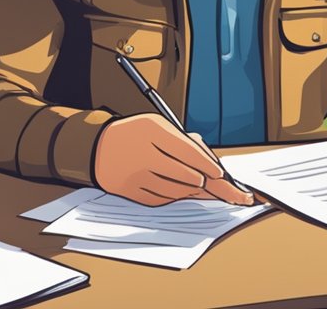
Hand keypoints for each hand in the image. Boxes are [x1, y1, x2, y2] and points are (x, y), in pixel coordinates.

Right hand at [93, 114, 254, 206]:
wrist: (98, 149)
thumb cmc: (136, 135)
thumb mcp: (158, 125)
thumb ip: (185, 142)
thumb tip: (212, 165)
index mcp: (152, 130)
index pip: (188, 152)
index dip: (208, 165)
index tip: (220, 174)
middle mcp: (143, 154)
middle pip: (187, 176)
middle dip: (208, 184)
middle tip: (228, 192)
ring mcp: (136, 176)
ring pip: (178, 191)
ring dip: (193, 190)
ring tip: (199, 185)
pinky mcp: (132, 193)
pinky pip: (163, 200)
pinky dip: (175, 196)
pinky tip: (180, 190)